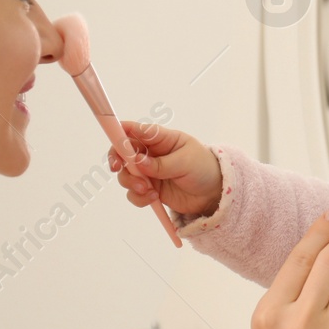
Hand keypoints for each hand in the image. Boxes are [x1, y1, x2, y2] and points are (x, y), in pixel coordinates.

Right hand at [108, 120, 223, 219]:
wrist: (213, 193)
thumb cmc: (204, 168)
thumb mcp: (186, 162)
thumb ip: (161, 164)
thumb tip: (138, 162)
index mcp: (160, 138)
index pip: (135, 130)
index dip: (120, 133)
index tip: (115, 144)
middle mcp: (150, 153)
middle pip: (122, 152)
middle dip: (118, 161)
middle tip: (119, 169)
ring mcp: (148, 172)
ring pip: (125, 174)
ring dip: (131, 183)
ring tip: (149, 191)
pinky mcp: (148, 189)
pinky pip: (133, 193)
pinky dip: (139, 197)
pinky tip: (153, 198)